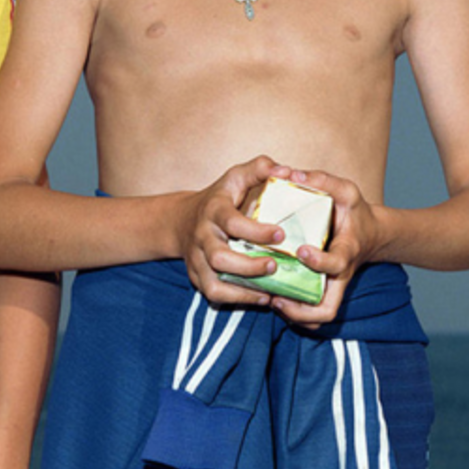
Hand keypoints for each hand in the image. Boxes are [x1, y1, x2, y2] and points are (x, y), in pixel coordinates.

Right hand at [181, 156, 292, 306]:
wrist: (182, 221)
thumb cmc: (220, 198)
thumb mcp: (236, 177)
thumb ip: (260, 169)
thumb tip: (286, 171)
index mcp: (213, 210)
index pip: (231, 222)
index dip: (256, 231)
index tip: (281, 235)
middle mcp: (202, 237)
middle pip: (219, 258)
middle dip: (249, 266)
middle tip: (275, 265)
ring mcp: (197, 260)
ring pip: (214, 283)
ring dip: (243, 290)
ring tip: (271, 290)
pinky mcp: (197, 277)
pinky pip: (214, 294)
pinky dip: (238, 299)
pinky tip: (262, 297)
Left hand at [273, 168, 388, 326]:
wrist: (371, 234)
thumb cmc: (356, 213)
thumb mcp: (346, 191)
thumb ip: (322, 181)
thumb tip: (291, 174)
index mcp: (346, 250)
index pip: (336, 264)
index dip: (319, 262)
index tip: (301, 251)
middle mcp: (340, 274)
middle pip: (328, 307)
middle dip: (302, 309)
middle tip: (277, 296)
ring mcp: (333, 285)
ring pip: (320, 316)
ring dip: (296, 315)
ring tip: (272, 300)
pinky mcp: (325, 289)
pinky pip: (314, 313)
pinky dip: (297, 313)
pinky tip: (275, 298)